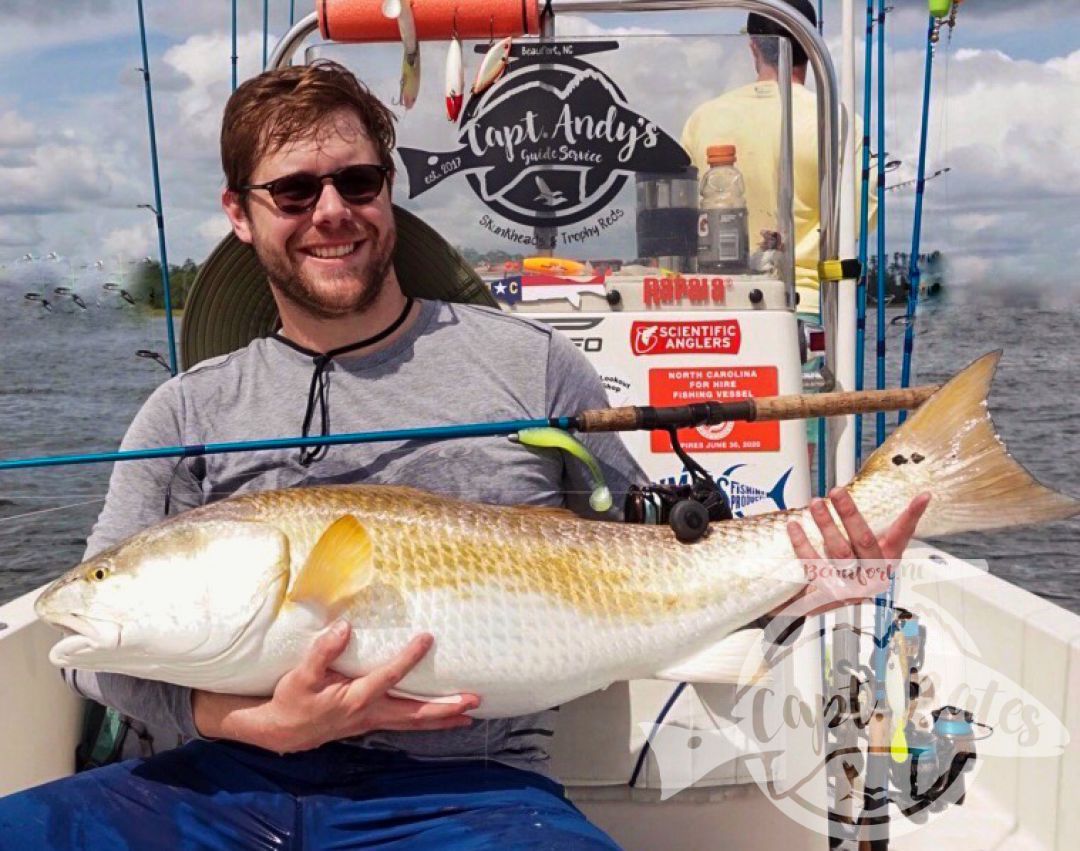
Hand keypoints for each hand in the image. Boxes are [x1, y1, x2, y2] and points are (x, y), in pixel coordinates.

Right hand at [193, 622, 479, 752]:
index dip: (409, 658)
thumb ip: (322, 651)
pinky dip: (426, 722)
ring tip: (469, 715)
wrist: (283, 731)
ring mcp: (373, 721)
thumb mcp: (301, 674)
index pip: (388, 676)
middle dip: (445, 708)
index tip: (427, 638)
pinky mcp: (372, 722)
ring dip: (442, 719)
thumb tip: (344, 627)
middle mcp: (370, 713)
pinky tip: (443, 718)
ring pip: (413, 722)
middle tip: (473, 701)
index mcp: (355, 698)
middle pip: (414, 713)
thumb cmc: (293, 699)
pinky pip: (406, 723)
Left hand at [780, 488, 930, 618]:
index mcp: (885, 563)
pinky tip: (795, 526)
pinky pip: (814, 563)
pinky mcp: (828, 593)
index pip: (901, 537)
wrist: (817, 604)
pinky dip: (802, 543)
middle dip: (850, 513)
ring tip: (816, 503)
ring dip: (826, 524)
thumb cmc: (844, 571)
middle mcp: (872, 576)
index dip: (911, 517)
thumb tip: (863, 500)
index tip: (922, 497)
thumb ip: (865, 532)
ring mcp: (851, 587)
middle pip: (864, 540)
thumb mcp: (862, 553)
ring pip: (839, 551)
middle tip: (837, 491)